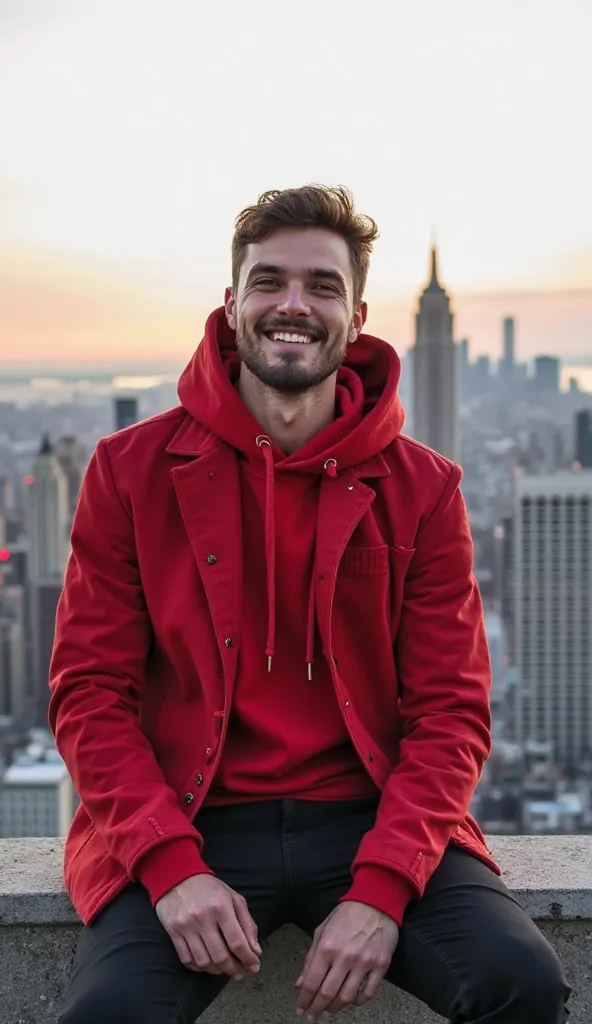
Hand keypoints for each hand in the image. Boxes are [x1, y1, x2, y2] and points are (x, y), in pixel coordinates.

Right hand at [156, 874, 261, 978]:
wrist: (177, 876)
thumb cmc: (209, 888)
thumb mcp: (233, 898)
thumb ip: (247, 923)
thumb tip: (256, 951)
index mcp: (221, 907)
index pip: (237, 942)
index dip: (248, 959)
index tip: (254, 966)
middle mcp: (203, 918)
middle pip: (220, 956)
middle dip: (234, 969)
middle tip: (239, 972)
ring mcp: (186, 926)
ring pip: (203, 962)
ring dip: (217, 971)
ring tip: (224, 969)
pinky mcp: (172, 932)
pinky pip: (186, 960)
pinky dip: (199, 968)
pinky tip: (207, 964)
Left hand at [295, 901, 398, 1020]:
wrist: (376, 901)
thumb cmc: (347, 914)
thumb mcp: (322, 930)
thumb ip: (310, 957)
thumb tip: (301, 983)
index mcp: (327, 947)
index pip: (312, 982)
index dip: (304, 1000)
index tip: (300, 1008)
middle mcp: (345, 957)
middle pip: (327, 993)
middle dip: (316, 1008)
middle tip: (311, 1015)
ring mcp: (365, 963)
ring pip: (347, 997)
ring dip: (335, 1008)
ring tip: (328, 1010)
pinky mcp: (381, 966)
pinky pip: (368, 993)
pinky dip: (358, 1002)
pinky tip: (350, 1002)